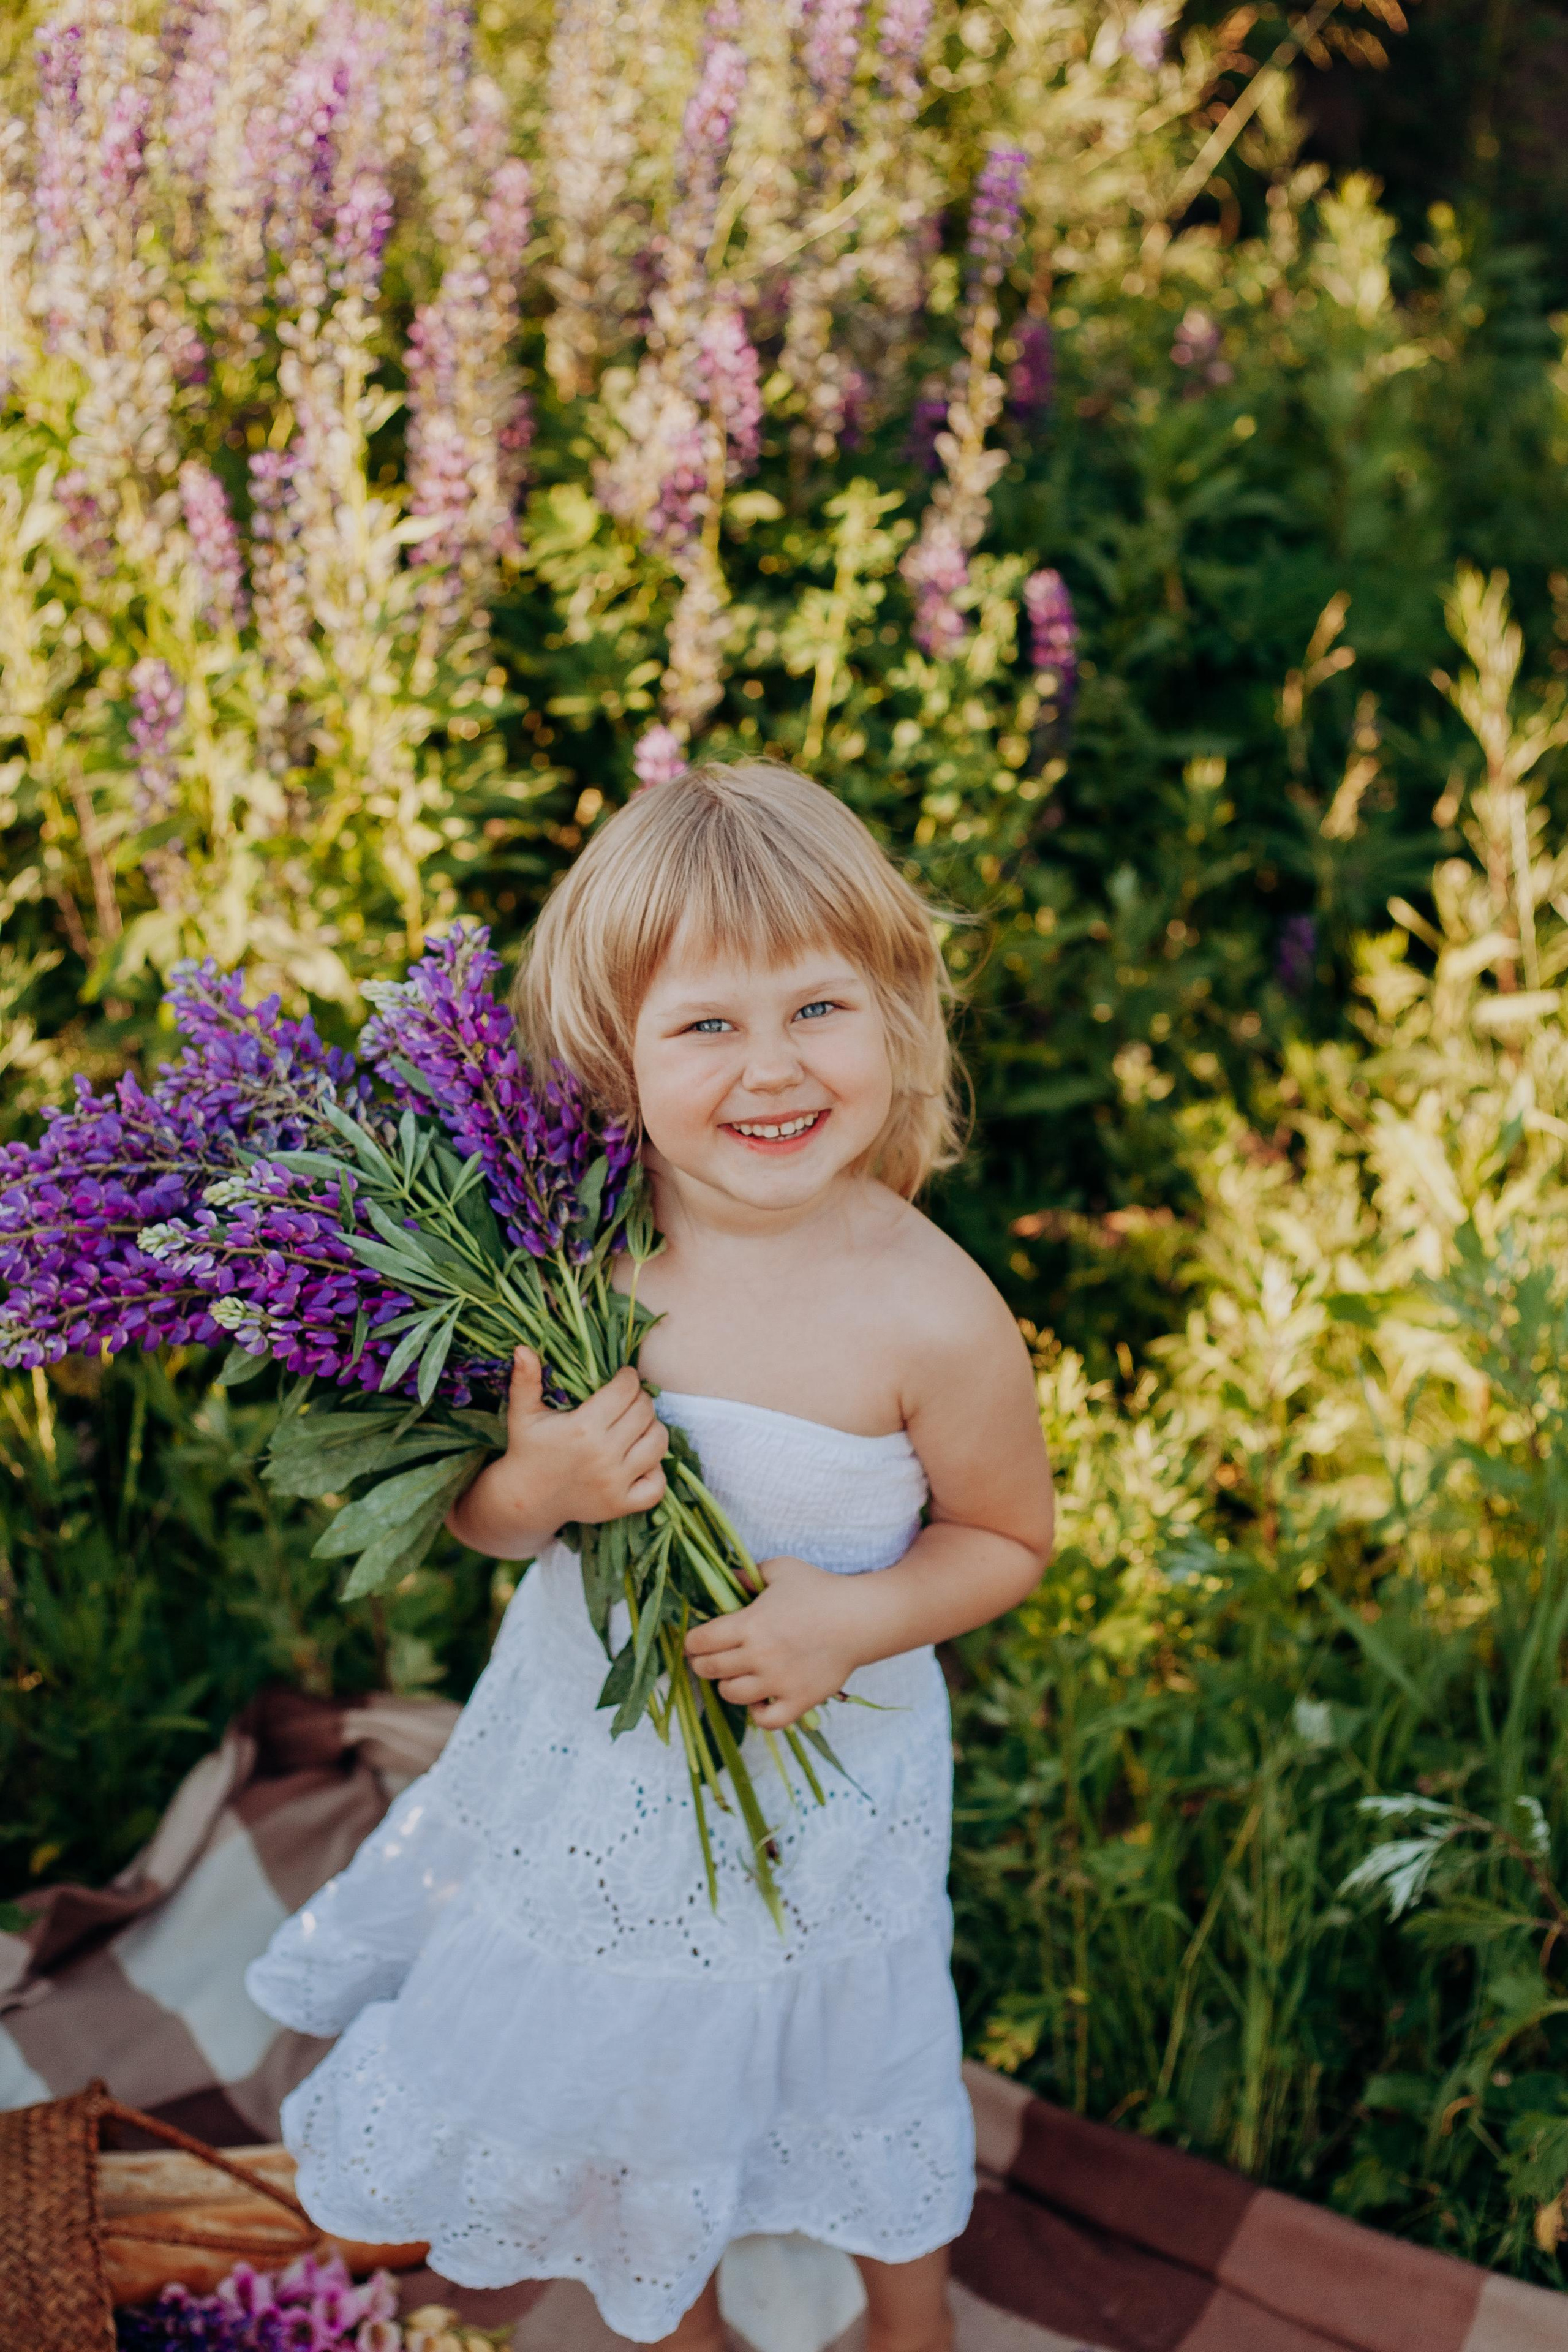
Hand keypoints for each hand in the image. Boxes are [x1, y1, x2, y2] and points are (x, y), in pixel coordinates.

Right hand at [449, 1349, 668, 1556]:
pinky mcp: (621, 1505)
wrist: (526, 1499)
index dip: (628, 1378)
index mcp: (582, 1428)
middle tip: (629, 1399)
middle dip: (640, 1399)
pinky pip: (658, 1484)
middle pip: (644, 1413)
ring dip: (652, 1429)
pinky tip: (640, 1459)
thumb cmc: (528, 1449)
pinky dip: (656, 1470)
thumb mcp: (522, 1413)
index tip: (623, 1378)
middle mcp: (603, 1456)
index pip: (625, 1391)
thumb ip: (525, 1380)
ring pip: (658, 1443)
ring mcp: (615, 1483)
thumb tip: (523, 1348)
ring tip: (637, 1425)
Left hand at [683, 1554, 872, 1729]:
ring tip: (737, 1675)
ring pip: (731, 1695)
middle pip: (709, 1669)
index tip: (695, 1641)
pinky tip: (760, 1698)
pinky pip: (765, 1720)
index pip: (700, 1642)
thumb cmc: (820, 1589)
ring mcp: (779, 1681)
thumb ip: (747, 1574)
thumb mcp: (780, 1570)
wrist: (861, 1618)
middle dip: (703, 1663)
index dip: (692, 1642)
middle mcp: (760, 1656)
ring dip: (727, 1685)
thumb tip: (723, 1579)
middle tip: (709, 1658)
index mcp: (751, 1623)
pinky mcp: (799, 1700)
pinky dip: (757, 1713)